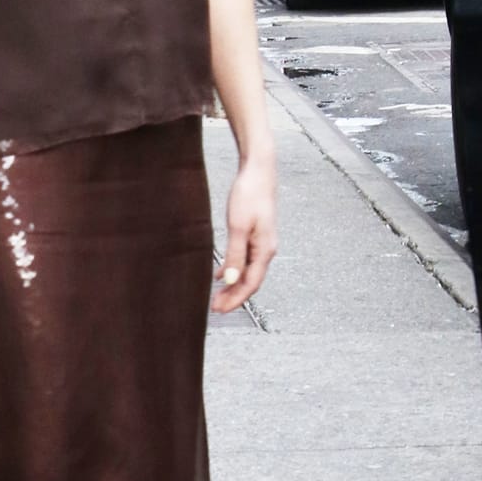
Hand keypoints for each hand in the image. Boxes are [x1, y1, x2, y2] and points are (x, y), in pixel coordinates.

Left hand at [213, 152, 276, 312]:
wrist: (259, 171)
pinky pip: (245, 259)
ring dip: (233, 285)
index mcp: (265, 250)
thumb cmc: (249, 195)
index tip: (219, 310)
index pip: (250, 284)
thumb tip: (231, 280)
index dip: (235, 299)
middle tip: (215, 308)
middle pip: (250, 281)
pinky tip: (221, 273)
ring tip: (216, 296)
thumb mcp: (238, 226)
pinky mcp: (256, 235)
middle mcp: (266, 250)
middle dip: (233, 296)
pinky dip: (234, 270)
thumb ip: (235, 254)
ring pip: (247, 272)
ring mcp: (262, 243)